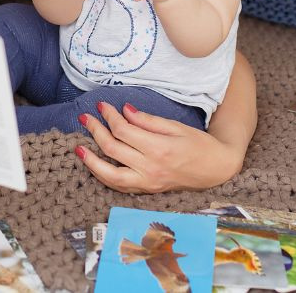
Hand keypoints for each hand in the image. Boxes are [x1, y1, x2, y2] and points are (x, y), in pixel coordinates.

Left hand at [75, 102, 243, 193]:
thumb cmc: (198, 144)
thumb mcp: (175, 126)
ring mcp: (148, 183)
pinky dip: (104, 176)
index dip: (109, 116)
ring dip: (92, 161)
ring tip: (79, 148)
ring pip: (111, 175)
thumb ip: (148, 120)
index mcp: (158, 149)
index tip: (102, 105)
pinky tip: (94, 165)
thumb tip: (124, 110)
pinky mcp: (147, 191)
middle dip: (95, 131)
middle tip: (85, 117)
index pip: (124, 130)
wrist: (216, 169)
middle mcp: (150, 169)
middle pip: (113, 149)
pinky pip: (120, 186)